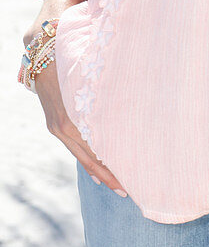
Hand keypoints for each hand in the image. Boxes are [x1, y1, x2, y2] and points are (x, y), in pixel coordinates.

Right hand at [34, 60, 127, 196]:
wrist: (44, 56)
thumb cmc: (73, 60)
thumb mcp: (88, 80)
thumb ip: (104, 97)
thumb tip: (127, 110)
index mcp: (75, 117)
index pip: (96, 150)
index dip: (111, 165)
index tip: (127, 176)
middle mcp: (65, 126)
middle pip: (89, 158)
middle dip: (107, 175)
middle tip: (125, 189)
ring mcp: (58, 127)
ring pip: (80, 156)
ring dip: (97, 170)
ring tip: (113, 184)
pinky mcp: (54, 125)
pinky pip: (73, 148)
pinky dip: (85, 160)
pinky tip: (95, 171)